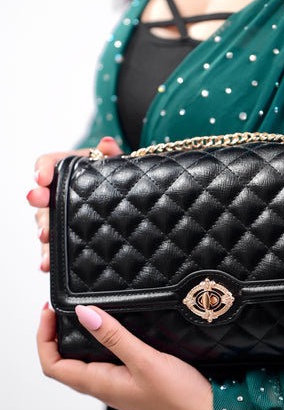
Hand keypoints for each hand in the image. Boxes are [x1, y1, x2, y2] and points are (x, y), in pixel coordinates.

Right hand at [27, 137, 122, 271]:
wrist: (118, 193)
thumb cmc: (112, 175)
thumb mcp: (115, 163)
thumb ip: (111, 154)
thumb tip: (107, 144)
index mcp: (67, 168)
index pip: (48, 163)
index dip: (43, 169)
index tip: (42, 178)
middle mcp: (57, 190)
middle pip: (42, 196)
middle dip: (40, 203)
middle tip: (41, 205)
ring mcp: (58, 212)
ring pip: (44, 222)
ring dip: (44, 232)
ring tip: (46, 241)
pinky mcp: (63, 232)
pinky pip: (53, 243)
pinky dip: (48, 254)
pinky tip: (46, 265)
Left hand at [37, 304, 213, 409]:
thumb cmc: (178, 395)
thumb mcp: (144, 361)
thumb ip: (114, 337)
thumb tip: (83, 314)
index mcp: (100, 385)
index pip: (53, 365)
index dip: (44, 337)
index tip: (50, 310)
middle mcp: (104, 386)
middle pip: (64, 363)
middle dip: (56, 334)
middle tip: (62, 307)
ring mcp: (119, 384)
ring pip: (85, 361)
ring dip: (78, 337)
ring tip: (85, 312)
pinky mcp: (134, 379)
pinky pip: (106, 360)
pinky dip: (101, 342)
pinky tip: (115, 327)